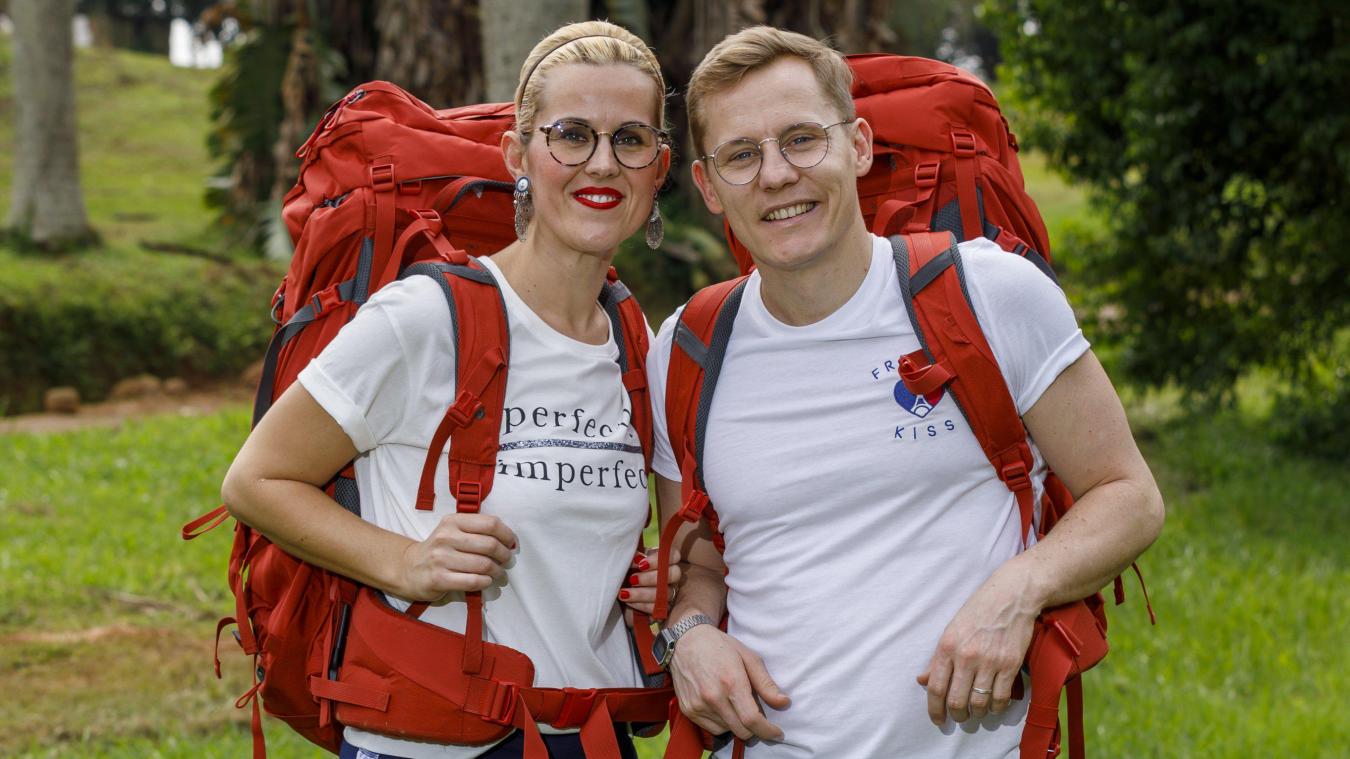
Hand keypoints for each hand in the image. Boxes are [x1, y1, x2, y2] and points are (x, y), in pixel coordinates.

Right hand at [398, 513, 516, 601]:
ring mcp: (441, 558)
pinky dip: (485, 582)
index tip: (512, 543)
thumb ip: (476, 530)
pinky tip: (486, 581)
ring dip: (497, 571)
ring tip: (499, 573)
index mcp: (453, 521)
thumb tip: (509, 540)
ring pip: (483, 565)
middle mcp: (446, 537)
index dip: (507, 534)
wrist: (409, 568)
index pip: (490, 523)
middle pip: (490, 544)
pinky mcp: (439, 579)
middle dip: (504, 555)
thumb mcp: (452, 530)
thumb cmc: (439, 549)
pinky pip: (473, 581)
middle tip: (507, 560)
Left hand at [619, 547, 682, 614]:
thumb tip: (637, 557)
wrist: (615, 598)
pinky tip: (628, 602)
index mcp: (663, 562)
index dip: (659, 559)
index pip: (674, 555)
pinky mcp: (662, 610)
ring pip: (665, 593)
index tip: (640, 564)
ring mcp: (668, 594)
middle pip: (674, 574)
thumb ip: (633, 558)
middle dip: (651, 577)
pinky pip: (658, 608)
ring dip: (642, 593)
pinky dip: (641, 605)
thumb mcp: (626, 565)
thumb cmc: (622, 578)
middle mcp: (670, 577)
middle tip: (632, 579)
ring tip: (624, 593)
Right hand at [671, 624, 790, 741]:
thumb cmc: (720, 647)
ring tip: (735, 703)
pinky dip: (722, 722)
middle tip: (757, 714)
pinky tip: (722, 705)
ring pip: (728, 730)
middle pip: (741, 731)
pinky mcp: (688, 710)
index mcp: (731, 682)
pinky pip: (712, 728)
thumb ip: (766, 683)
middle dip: (755, 728)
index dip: (768, 731)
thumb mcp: (749, 657)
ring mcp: (698, 705)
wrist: (686, 641)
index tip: (778, 733)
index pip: (752, 720)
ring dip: (737, 724)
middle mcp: (713, 697)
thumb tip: (784, 703)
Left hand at [916, 561, 1039, 724]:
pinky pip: (1001, 697)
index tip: (937, 720)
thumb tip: (922, 680)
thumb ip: (937, 659)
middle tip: (959, 717)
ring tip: (976, 712)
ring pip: (979, 702)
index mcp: (947, 647)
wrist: (1011, 597)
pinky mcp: (1010, 664)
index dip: (934, 709)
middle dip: (957, 715)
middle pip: (957, 700)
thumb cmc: (978, 611)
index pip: (935, 688)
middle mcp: (966, 656)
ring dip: (977, 713)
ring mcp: (990, 661)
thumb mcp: (951, 630)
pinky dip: (997, 707)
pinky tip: (994, 706)